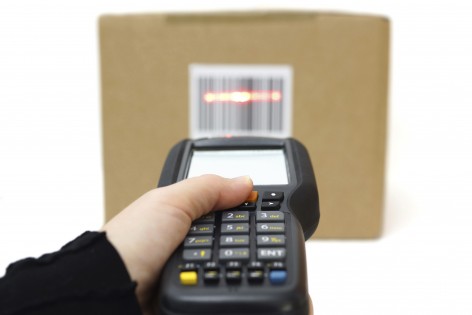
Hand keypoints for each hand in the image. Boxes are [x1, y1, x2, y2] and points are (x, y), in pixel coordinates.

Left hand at [102, 175, 252, 312]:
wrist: (112, 288)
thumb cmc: (129, 242)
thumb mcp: (172, 202)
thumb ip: (209, 188)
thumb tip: (245, 182)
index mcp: (178, 212)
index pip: (219, 204)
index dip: (241, 204)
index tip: (262, 206)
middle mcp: (183, 238)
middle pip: (228, 235)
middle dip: (242, 236)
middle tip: (257, 237)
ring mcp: (185, 266)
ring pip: (225, 262)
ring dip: (234, 262)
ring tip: (246, 261)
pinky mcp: (187, 291)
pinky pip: (216, 285)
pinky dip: (225, 283)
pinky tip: (233, 279)